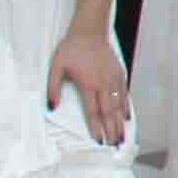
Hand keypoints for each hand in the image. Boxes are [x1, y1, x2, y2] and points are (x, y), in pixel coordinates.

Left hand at [45, 26, 129, 144]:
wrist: (89, 31)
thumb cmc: (71, 49)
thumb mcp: (56, 67)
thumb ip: (53, 88)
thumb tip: (52, 107)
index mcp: (88, 84)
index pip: (93, 111)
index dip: (96, 127)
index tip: (98, 141)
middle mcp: (103, 84)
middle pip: (108, 112)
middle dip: (111, 130)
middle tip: (114, 146)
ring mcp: (113, 78)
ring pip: (118, 105)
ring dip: (119, 122)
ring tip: (122, 137)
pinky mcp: (119, 73)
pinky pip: (123, 93)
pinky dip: (125, 106)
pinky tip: (126, 117)